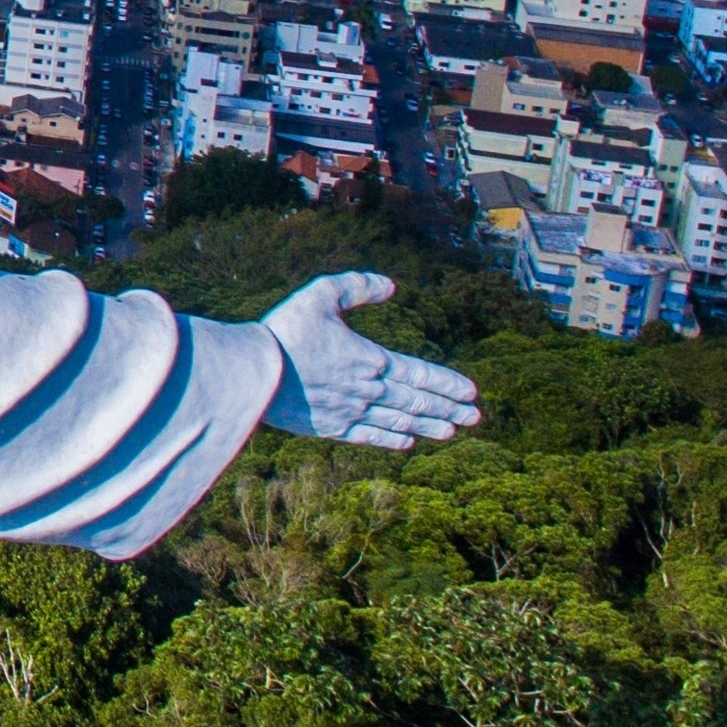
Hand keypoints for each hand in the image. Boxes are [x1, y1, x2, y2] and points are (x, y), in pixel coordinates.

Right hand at [261, 273, 479, 450]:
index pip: (420, 373)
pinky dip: (394, 439)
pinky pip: (372, 437)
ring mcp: (351, 412)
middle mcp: (368, 390)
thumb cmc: (285, 330)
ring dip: (429, 426)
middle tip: (474, 417)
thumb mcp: (320, 294)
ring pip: (401, 422)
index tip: (472, 392)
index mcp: (371, 358)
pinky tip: (409, 442)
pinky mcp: (332, 428)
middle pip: (417, 401)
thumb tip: (391, 284)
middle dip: (448, 408)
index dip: (448, 383)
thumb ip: (357, 287)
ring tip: (452, 431)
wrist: (252, 372)